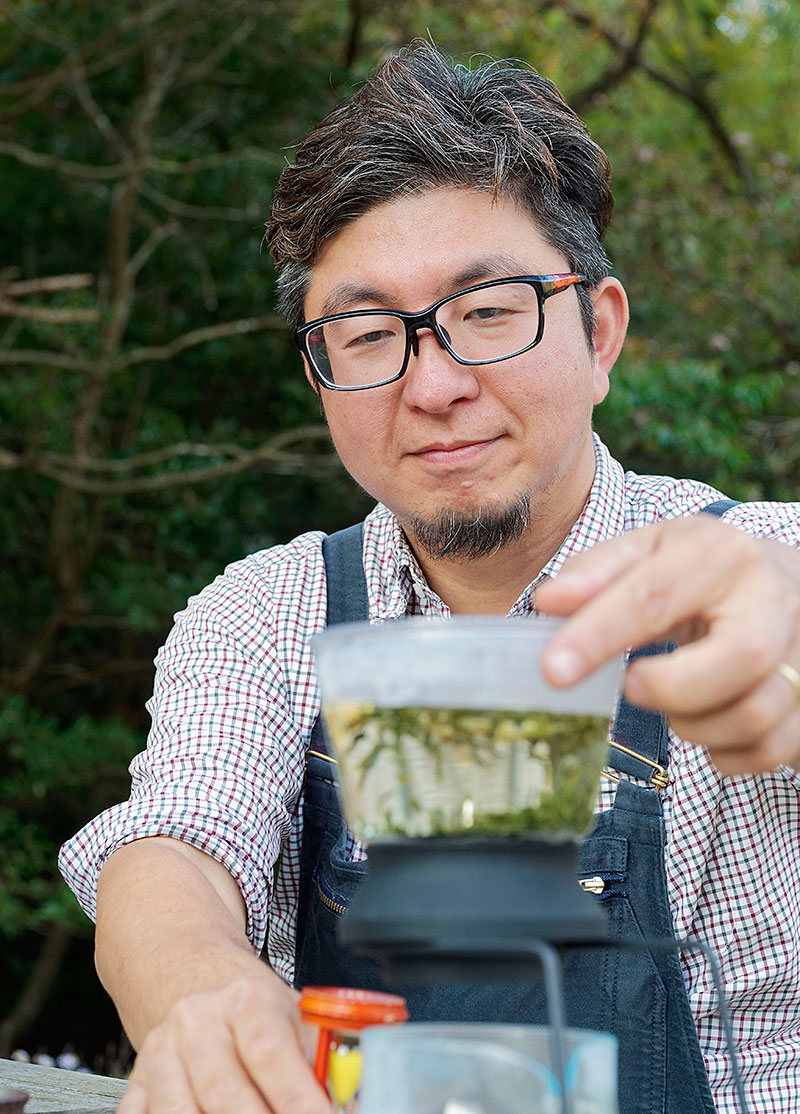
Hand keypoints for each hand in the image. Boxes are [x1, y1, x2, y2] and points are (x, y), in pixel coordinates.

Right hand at [116, 965, 330, 1113]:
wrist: (201, 982)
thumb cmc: (258, 1012)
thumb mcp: (297, 1018)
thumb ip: (323, 1058)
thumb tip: (351, 1098)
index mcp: (246, 999)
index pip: (269, 1051)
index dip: (295, 1096)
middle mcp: (198, 1021)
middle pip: (223, 1091)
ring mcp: (162, 1052)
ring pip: (178, 1112)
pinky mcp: (138, 1080)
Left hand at [537, 515, 799, 774]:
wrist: (781, 580)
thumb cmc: (699, 570)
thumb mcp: (649, 551)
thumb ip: (597, 573)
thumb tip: (549, 602)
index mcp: (721, 554)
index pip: (655, 597)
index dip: (598, 637)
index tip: (554, 671)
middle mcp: (774, 599)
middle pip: (739, 660)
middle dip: (669, 689)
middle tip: (632, 685)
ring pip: (755, 715)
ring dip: (694, 725)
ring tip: (671, 699)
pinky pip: (770, 750)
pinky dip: (725, 753)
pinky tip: (705, 722)